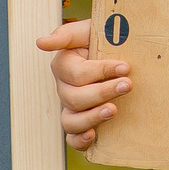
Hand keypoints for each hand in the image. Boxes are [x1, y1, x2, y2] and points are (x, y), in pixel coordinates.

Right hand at [37, 18, 129, 149]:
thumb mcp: (91, 30)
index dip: (101, 71)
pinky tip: (93, 135)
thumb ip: (67, 34)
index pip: (77, 73)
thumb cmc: (107, 41)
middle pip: (74, 97)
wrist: (127, 55)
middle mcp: (65, 89)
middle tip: (127, 85)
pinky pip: (73, 139)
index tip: (125, 67)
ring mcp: (72, 109)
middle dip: (103, 92)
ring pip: (70, 120)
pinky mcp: (83, 125)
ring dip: (92, 117)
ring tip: (113, 110)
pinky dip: (80, 140)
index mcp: (65, 65)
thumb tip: (41, 43)